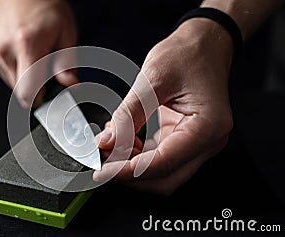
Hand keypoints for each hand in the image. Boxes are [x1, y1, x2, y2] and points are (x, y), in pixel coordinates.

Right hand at [0, 0, 77, 107]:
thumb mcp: (66, 34)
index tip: (50, 95)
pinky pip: (7, 77)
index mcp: (27, 45)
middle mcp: (6, 51)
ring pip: (14, 86)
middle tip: (45, 69)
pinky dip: (18, 72)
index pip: (28, 91)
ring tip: (34, 57)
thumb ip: (67, 63)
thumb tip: (69, 84)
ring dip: (27, 80)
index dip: (41, 99)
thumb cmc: (44, 10)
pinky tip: (23, 56)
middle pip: (21, 92)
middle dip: (37, 88)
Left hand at [94, 18, 233, 194]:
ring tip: (111, 146)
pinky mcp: (187, 140)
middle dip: (131, 174)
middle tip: (103, 163)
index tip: (103, 171)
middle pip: (166, 178)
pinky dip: (139, 155)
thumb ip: (128, 115)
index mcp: (207, 127)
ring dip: (133, 165)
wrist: (203, 44)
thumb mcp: (152, 79)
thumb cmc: (186, 54)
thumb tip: (106, 142)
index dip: (129, 171)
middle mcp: (208, 141)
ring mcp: (199, 143)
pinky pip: (161, 158)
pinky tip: (123, 140)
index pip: (163, 163)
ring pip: (162, 172)